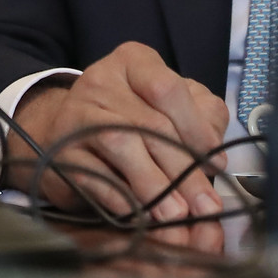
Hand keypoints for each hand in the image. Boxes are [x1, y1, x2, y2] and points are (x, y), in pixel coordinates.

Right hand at [7, 42, 228, 242]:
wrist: (68, 133)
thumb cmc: (131, 117)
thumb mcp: (170, 106)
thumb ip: (201, 119)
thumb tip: (214, 155)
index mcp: (134, 61)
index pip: (167, 89)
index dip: (196, 129)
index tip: (216, 165)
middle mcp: (101, 79)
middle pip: (150, 124)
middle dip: (184, 171)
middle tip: (205, 207)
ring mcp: (76, 112)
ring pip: (122, 145)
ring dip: (154, 185)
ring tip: (176, 215)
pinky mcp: (61, 149)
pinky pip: (94, 174)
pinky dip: (121, 198)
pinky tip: (142, 215)